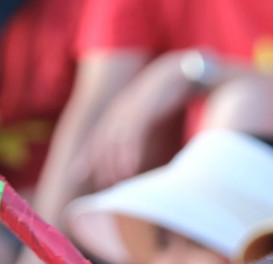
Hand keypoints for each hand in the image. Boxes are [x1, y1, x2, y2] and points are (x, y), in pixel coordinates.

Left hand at [83, 52, 197, 188]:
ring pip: (115, 140)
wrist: (188, 71)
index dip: (91, 155)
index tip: (84, 173)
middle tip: (102, 183)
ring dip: (115, 163)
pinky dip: (130, 153)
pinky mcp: (145, 110)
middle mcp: (122, 108)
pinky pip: (133, 136)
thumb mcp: (154, 108)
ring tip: (116, 181)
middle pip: (103, 140)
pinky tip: (131, 169)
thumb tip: (143, 139)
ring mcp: (132, 108)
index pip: (100, 135)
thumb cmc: (174, 91)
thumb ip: (145, 122)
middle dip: (98, 163)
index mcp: (123, 108)